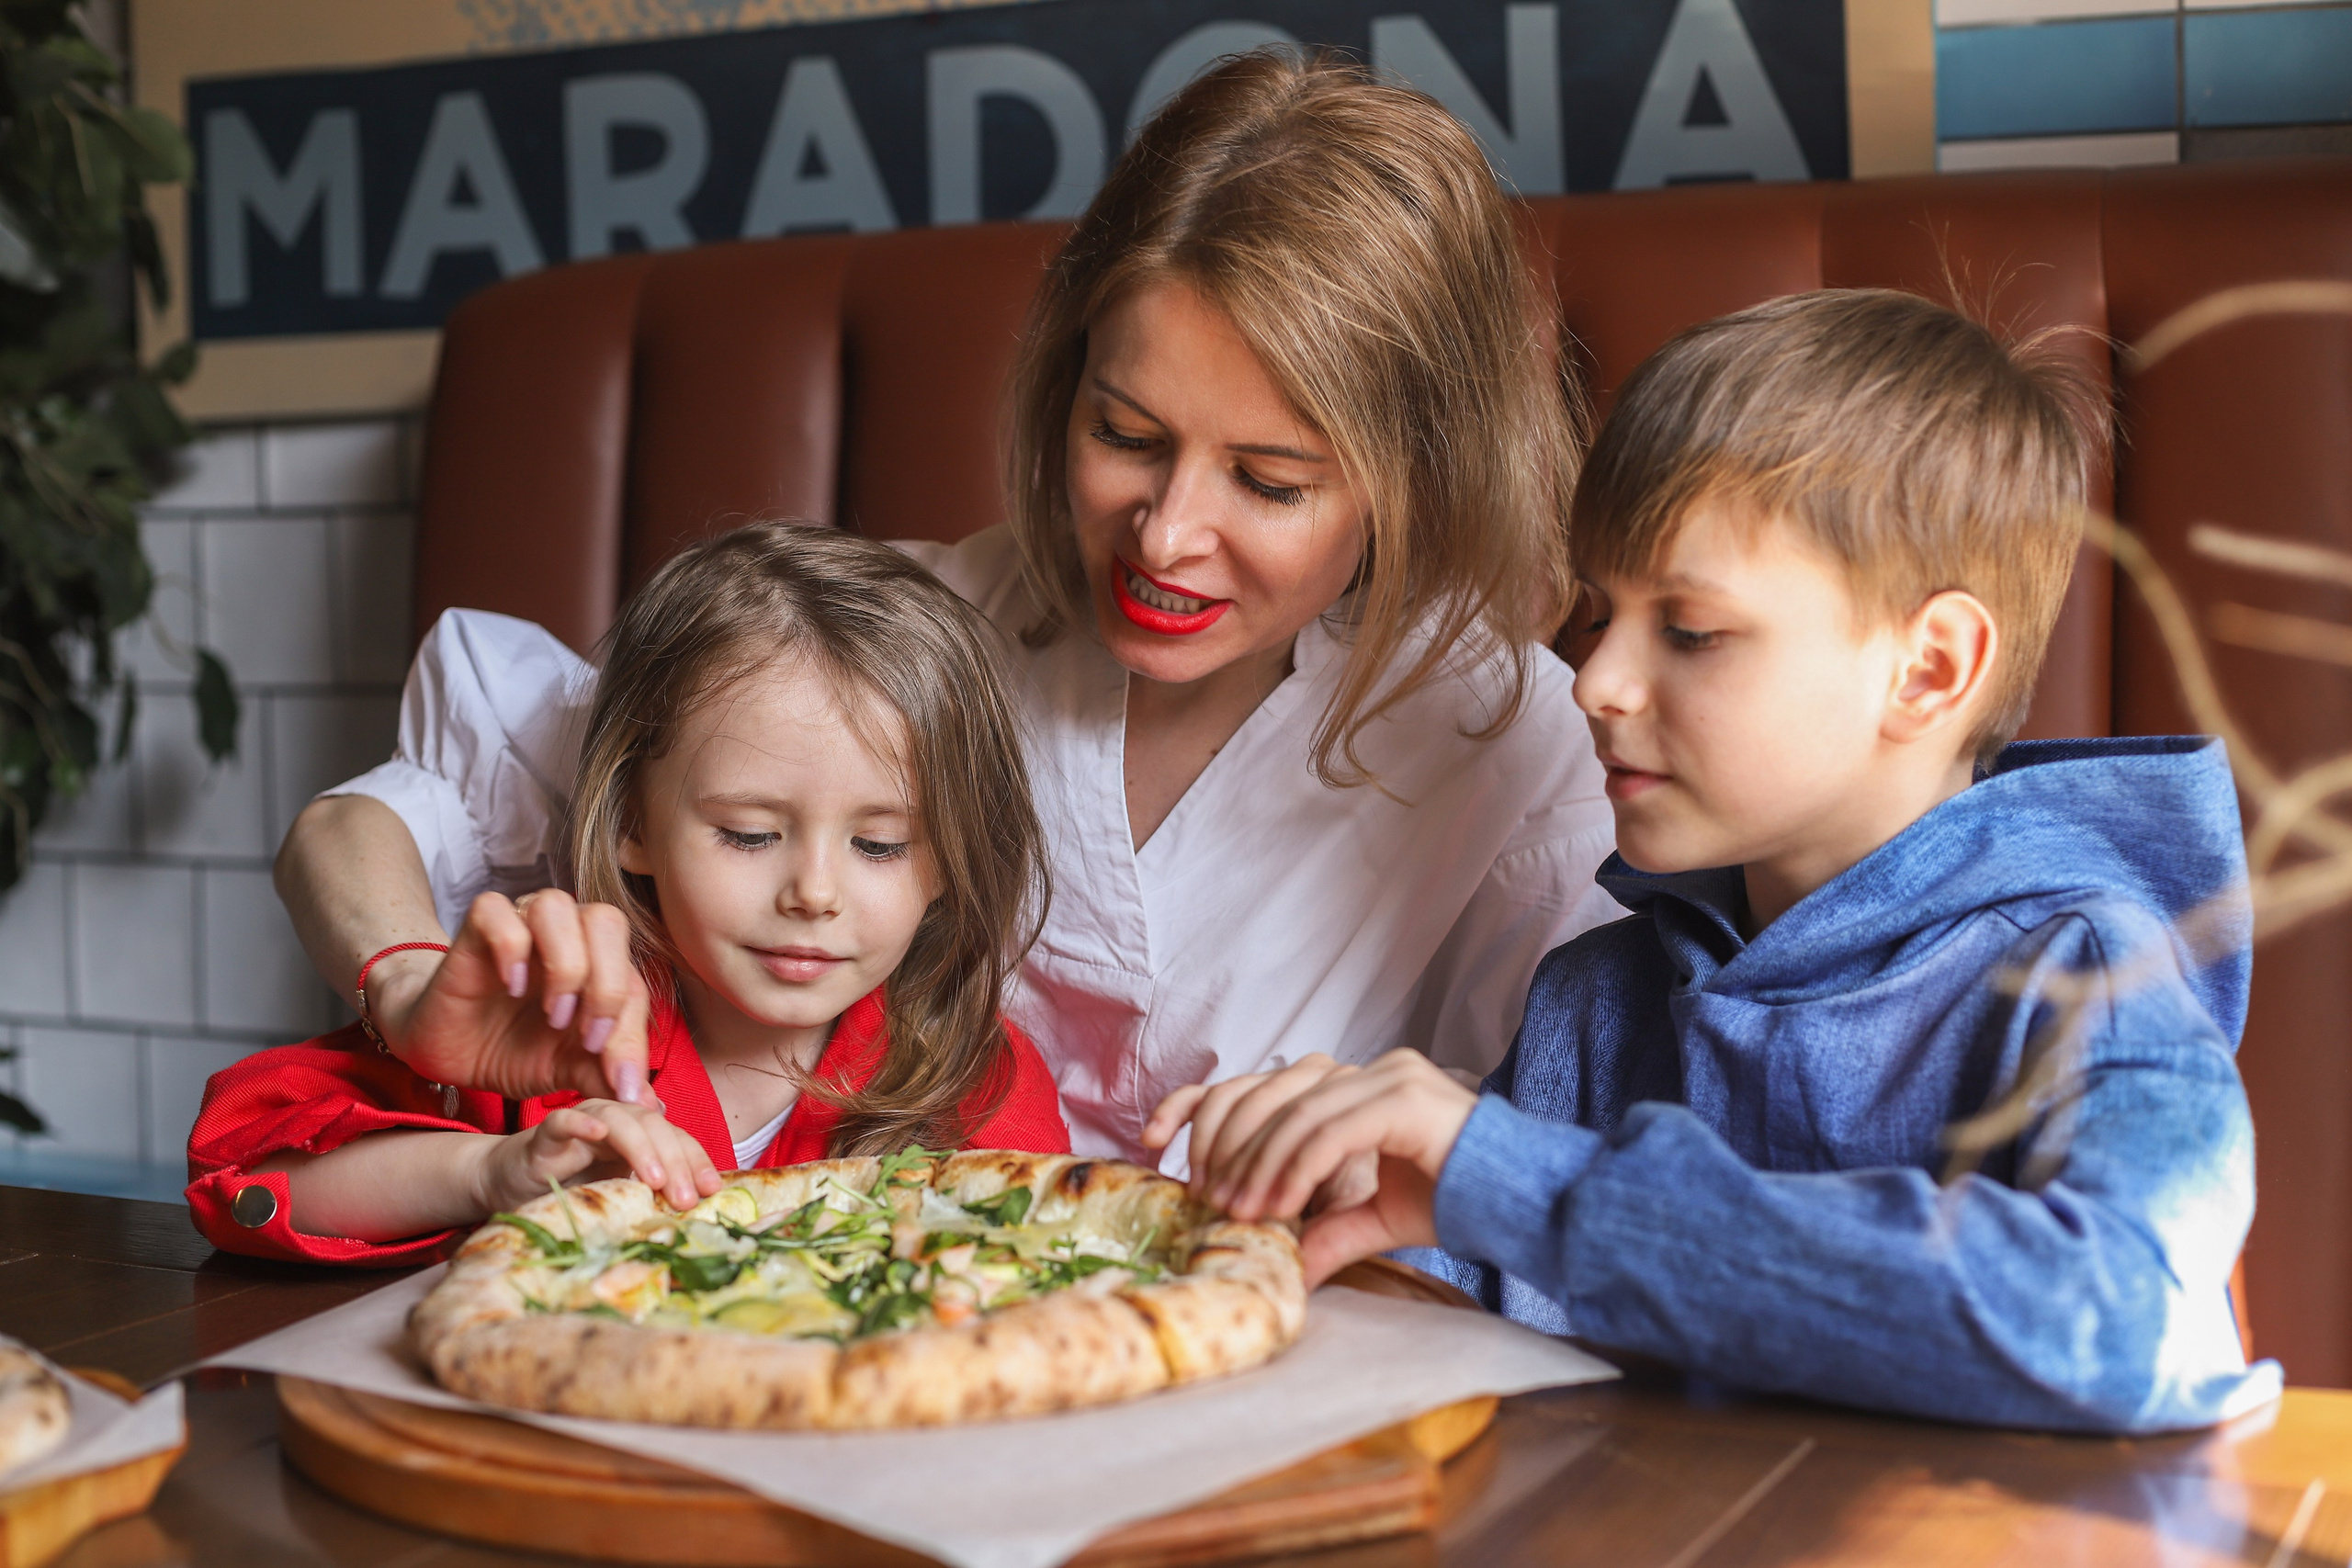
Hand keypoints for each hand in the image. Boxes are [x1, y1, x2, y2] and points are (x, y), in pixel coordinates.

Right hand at [368, 890, 652, 1104]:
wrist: (452, 1054)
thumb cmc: (514, 1051)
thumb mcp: (567, 1072)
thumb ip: (606, 1078)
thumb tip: (650, 1106)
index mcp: (599, 962)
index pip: (633, 981)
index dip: (633, 1032)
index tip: (620, 1082)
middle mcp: (567, 932)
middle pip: (607, 922)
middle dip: (607, 987)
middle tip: (586, 1039)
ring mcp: (522, 922)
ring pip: (557, 906)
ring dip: (565, 964)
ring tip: (553, 1015)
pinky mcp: (475, 925)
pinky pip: (496, 909)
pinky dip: (511, 946)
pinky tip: (511, 986)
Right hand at [476, 1099, 722, 1214]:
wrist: (508, 1184)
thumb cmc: (568, 1190)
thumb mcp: (617, 1197)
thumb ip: (648, 1196)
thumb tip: (694, 1214)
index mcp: (639, 1134)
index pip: (676, 1139)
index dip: (696, 1161)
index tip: (712, 1190)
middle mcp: (616, 1121)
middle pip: (655, 1128)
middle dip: (675, 1161)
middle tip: (685, 1198)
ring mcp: (582, 1123)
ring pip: (620, 1121)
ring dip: (641, 1148)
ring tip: (655, 1179)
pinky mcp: (545, 1134)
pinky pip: (565, 1121)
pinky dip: (581, 1123)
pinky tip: (598, 1132)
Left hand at [1144, 1052, 1478, 1286]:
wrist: (1519, 1201)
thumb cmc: (1454, 1199)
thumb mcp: (1371, 1220)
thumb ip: (1324, 1232)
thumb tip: (1284, 1268)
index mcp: (1347, 1085)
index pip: (1254, 1084)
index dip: (1195, 1107)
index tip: (1154, 1143)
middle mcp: (1362, 1071)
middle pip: (1262, 1093)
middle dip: (1225, 1148)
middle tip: (1208, 1200)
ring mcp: (1383, 1076)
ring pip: (1292, 1113)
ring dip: (1256, 1167)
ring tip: (1237, 1212)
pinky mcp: (1400, 1098)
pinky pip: (1329, 1131)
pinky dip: (1294, 1170)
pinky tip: (1278, 1207)